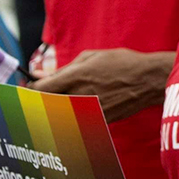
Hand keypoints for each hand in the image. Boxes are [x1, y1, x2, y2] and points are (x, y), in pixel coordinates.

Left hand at [29, 48, 173, 120]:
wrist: (148, 81)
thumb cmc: (120, 63)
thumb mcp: (91, 57)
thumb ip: (64, 68)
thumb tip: (40, 75)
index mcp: (76, 76)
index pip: (40, 89)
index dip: (31, 90)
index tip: (30, 88)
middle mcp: (79, 95)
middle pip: (46, 105)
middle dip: (40, 100)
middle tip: (41, 97)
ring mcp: (87, 110)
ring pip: (59, 115)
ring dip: (55, 109)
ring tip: (63, 100)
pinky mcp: (96, 121)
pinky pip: (75, 120)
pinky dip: (71, 115)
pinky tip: (78, 106)